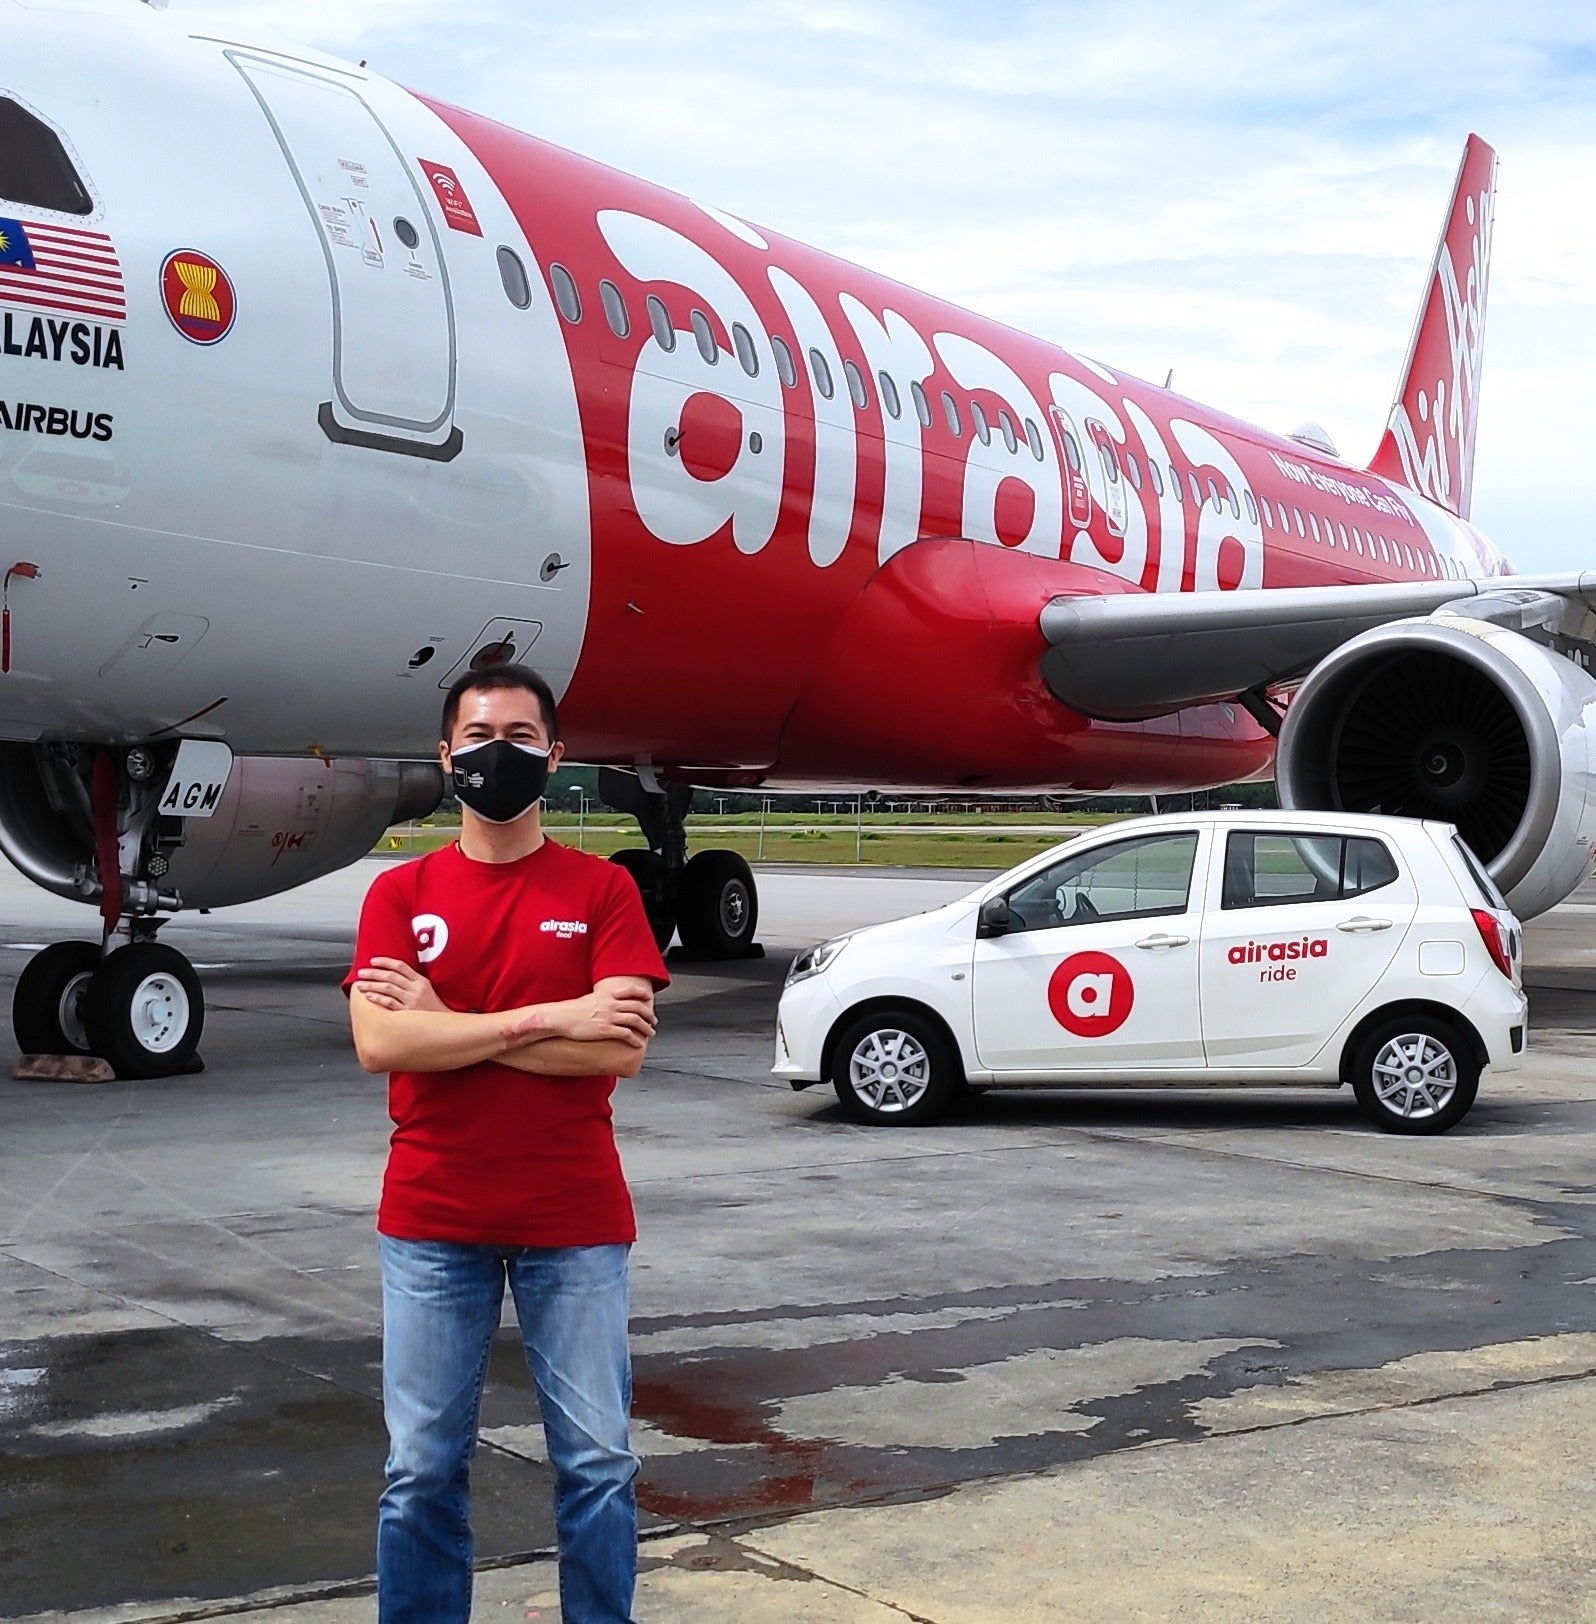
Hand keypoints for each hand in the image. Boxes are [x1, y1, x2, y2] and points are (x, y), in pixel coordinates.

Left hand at [353, 957, 449, 1012]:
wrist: (445, 1023)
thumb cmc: (433, 1007)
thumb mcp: (427, 989)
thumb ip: (412, 981)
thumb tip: (392, 974)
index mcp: (421, 980)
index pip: (401, 966)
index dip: (385, 962)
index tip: (373, 961)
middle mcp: (416, 989)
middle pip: (391, 976)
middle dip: (373, 973)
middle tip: (361, 972)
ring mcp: (411, 1000)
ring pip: (387, 988)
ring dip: (371, 985)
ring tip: (360, 985)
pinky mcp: (407, 1013)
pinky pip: (389, 1003)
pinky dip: (378, 998)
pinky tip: (368, 996)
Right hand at [509, 986, 656, 1048]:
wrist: (560, 1017)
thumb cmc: (571, 1010)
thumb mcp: (589, 999)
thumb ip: (601, 1000)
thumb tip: (608, 1003)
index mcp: (607, 995)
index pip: (631, 991)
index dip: (642, 995)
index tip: (649, 998)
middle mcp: (611, 1004)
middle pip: (637, 1007)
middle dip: (648, 1014)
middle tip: (653, 1020)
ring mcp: (609, 1017)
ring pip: (635, 1021)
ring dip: (646, 1028)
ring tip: (650, 1033)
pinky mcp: (606, 1030)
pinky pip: (626, 1034)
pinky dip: (635, 1039)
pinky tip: (639, 1044)